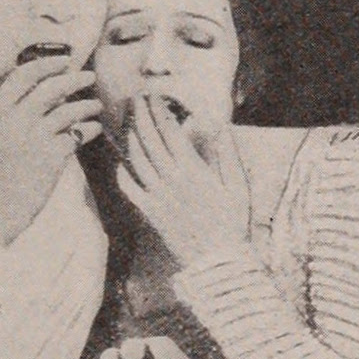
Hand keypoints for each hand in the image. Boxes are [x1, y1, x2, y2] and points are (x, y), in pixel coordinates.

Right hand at [0, 57, 101, 244]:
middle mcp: (14, 119)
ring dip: (86, 105)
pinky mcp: (51, 158)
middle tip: (89, 76)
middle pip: (52, 87)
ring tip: (95, 105)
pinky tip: (93, 130)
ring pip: (69, 110)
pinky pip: (77, 136)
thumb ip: (1, 116)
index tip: (63, 60)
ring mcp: (34, 137)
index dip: (47, 64)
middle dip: (74, 78)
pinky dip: (88, 130)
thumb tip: (27, 98)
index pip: (24, 75)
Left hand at [115, 95, 250, 266]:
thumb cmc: (233, 224)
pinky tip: (121, 162)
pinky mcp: (150, 212)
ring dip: (131, 137)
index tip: (155, 96)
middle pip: (150, 141)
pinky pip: (130, 189)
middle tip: (136, 99)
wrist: (218, 262)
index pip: (171, 133)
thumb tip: (220, 127)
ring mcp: (158, 196)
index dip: (160, 112)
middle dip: (141, 116)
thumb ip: (227, 155)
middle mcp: (172, 180)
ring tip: (128, 121)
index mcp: (194, 171)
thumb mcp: (238, 187)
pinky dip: (122, 173)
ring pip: (137, 160)